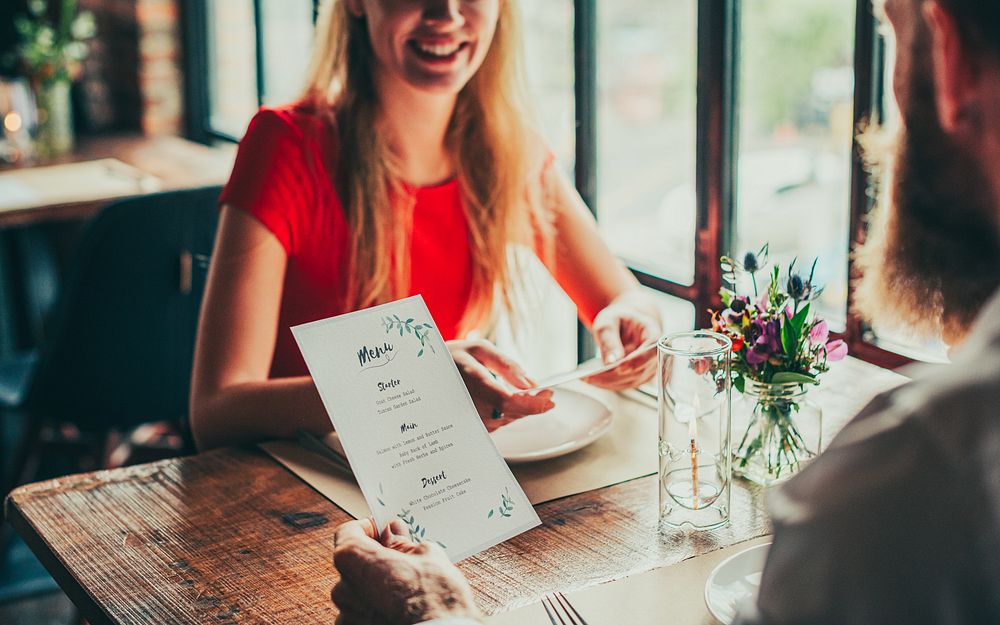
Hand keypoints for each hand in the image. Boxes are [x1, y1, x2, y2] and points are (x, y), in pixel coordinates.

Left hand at [332, 518, 481, 624]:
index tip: (385, 531)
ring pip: (359, 593)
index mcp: (353, 560)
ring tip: (405, 591)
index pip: (348, 533)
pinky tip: (398, 610)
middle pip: (354, 565)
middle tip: (402, 560)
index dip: (368, 529)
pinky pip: (362, 615)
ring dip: (375, 588)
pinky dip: (376, 610)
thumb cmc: (436, 599)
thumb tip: (394, 532)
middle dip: (376, 560)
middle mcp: (343, 588)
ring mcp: (348, 615)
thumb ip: (401, 542)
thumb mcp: (426, 556)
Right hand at [448, 339, 554, 431]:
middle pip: (514, 412)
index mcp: (472, 383)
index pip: (509, 401)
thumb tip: (530, 383)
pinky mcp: (472, 428)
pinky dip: (509, 412)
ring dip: (522, 408)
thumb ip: (506, 365)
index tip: (550, 397)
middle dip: (533, 403)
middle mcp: (471, 407)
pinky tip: (509, 400)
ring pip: (509, 418)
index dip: (533, 403)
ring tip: (529, 394)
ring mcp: (471, 421)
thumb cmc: (452, 358)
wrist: (423, 376)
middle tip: (547, 392)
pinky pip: (499, 422)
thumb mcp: (478, 350)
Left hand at [586, 292, 660, 389]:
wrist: (625, 322)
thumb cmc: (619, 318)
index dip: (635, 361)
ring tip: (587, 378)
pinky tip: (594, 380)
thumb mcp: (608, 321)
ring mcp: (648, 367)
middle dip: (614, 375)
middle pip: (638, 370)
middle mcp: (655, 354)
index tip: (619, 367)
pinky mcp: (639, 376)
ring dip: (609, 383)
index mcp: (653, 334)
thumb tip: (611, 361)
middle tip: (591, 376)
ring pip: (631, 381)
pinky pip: (625, 384)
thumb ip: (609, 339)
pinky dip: (609, 384)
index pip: (650, 351)